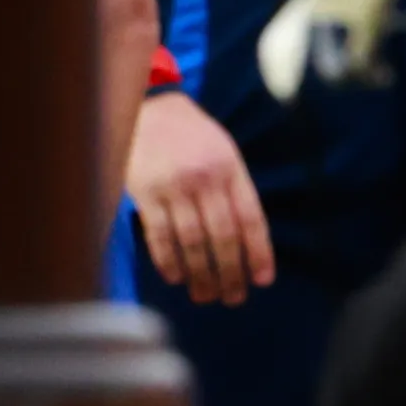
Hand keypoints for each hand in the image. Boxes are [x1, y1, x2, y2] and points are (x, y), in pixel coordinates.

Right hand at [128, 90, 277, 304]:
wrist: (148, 107)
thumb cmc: (190, 135)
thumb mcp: (223, 152)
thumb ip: (233, 190)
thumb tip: (245, 241)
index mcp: (230, 168)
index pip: (251, 219)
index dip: (259, 253)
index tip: (261, 281)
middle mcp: (205, 178)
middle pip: (223, 237)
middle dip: (229, 273)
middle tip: (231, 298)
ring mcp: (173, 185)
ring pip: (193, 241)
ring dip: (200, 274)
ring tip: (204, 294)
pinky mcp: (144, 191)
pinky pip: (159, 235)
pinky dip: (169, 260)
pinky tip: (175, 276)